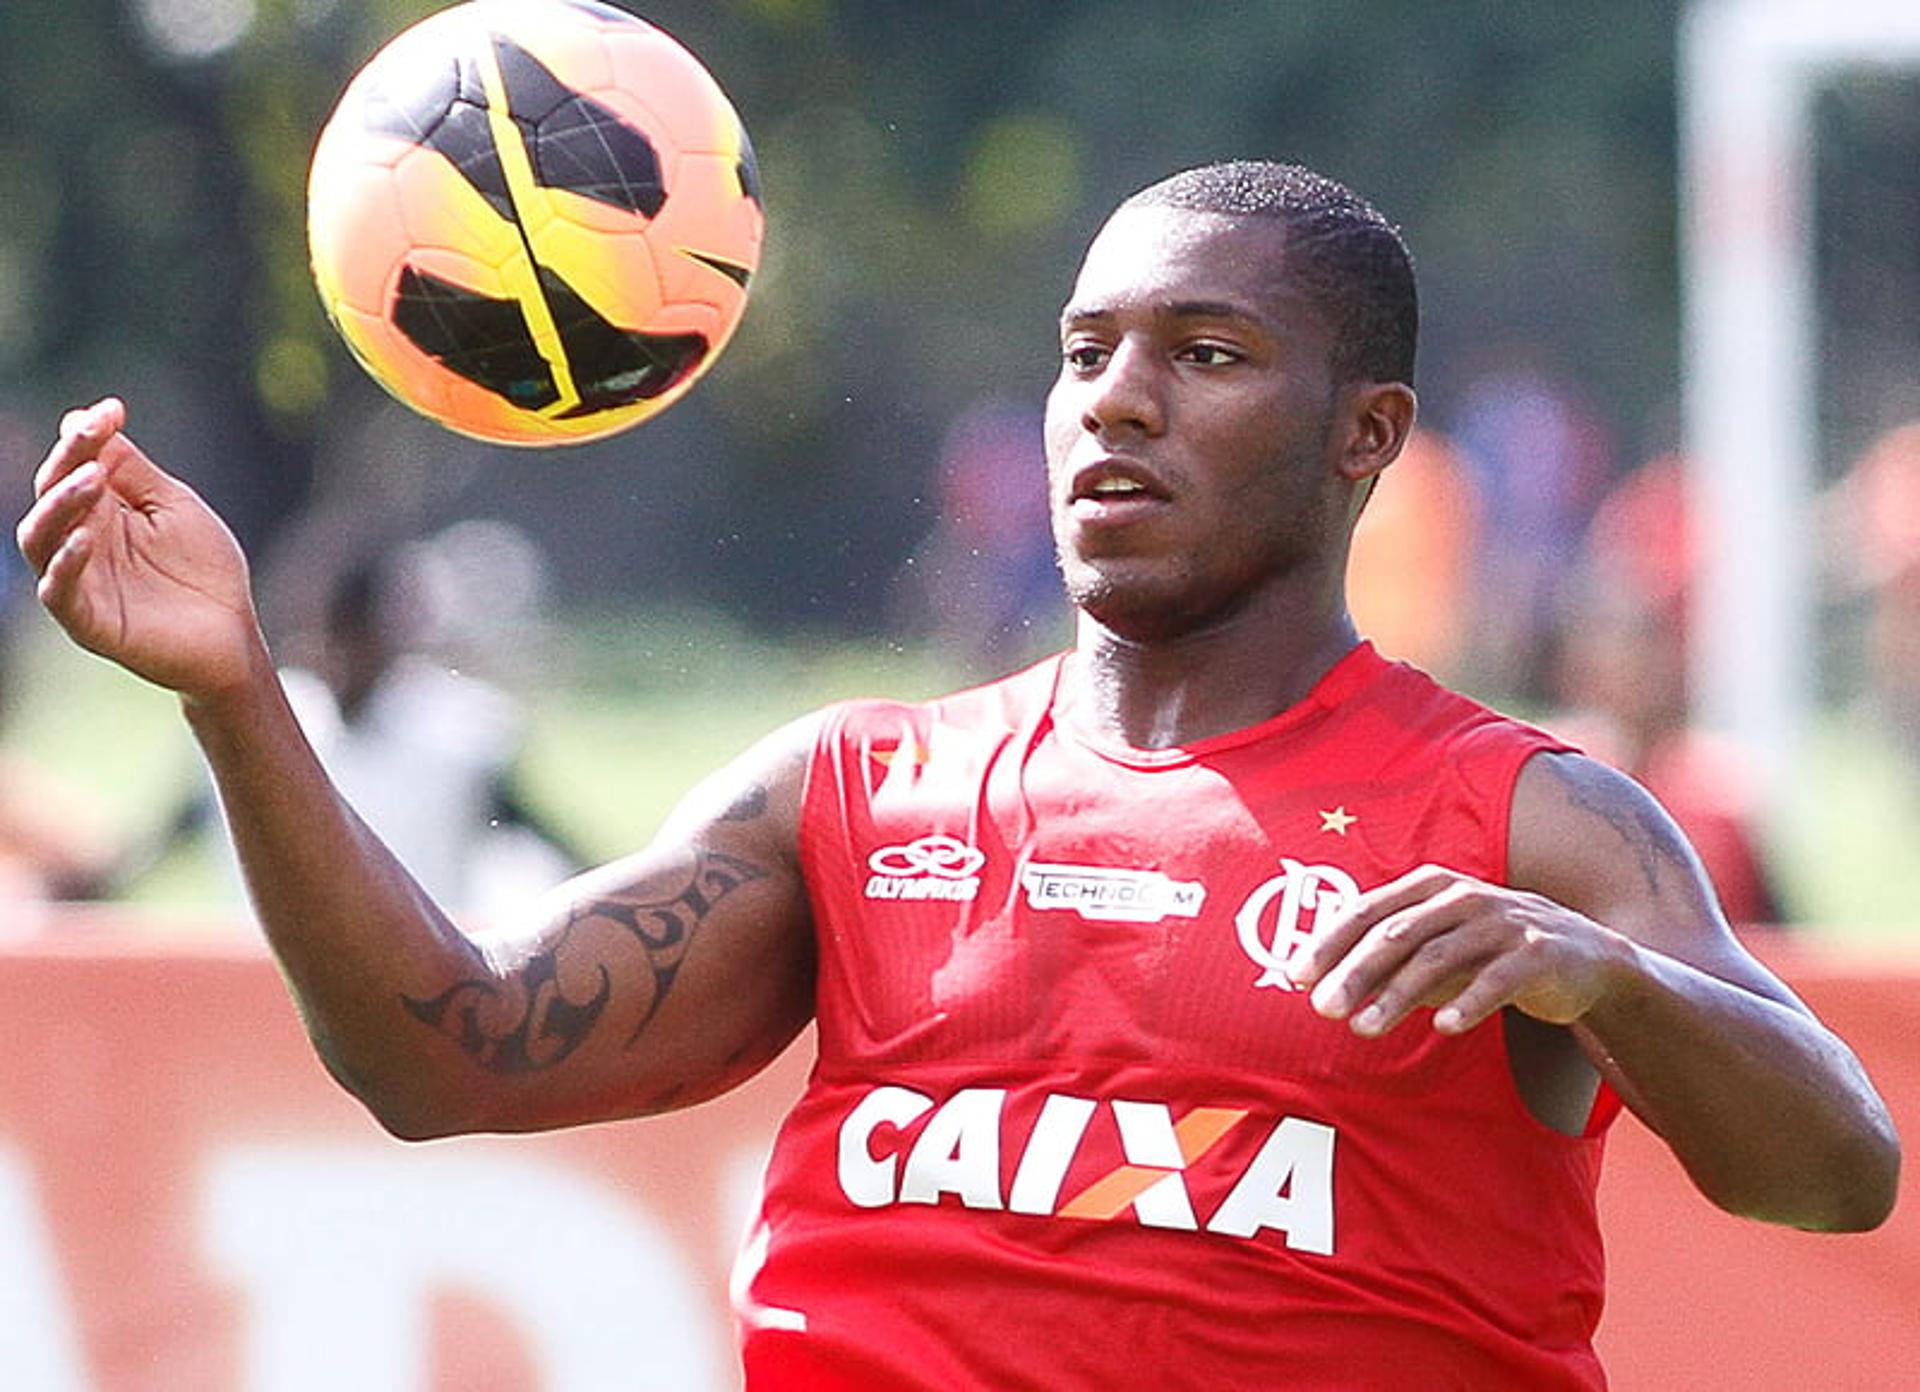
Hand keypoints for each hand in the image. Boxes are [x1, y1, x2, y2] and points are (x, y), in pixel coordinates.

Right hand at [15, 398, 262, 698]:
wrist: (232, 634)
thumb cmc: (203, 569)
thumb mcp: (173, 506)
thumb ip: (131, 470)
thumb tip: (85, 417)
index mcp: (97, 512)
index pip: (73, 467)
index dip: (85, 436)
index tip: (113, 410)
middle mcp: (77, 541)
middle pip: (50, 495)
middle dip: (69, 460)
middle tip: (94, 436)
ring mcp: (78, 581)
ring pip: (40, 538)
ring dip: (61, 505)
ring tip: (91, 479)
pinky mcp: (87, 621)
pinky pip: (58, 591)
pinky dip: (66, 563)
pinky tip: (85, 539)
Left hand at [1284, 863, 1631, 1037]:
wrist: (1583, 955)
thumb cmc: (1489, 949)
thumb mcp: (1435, 947)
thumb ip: (1385, 960)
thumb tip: (1318, 984)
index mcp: (1431, 887)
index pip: (1367, 910)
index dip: (1330, 943)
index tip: (1295, 977)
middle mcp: (1463, 898)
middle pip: (1396, 934)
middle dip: (1355, 972)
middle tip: (1321, 1008)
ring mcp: (1503, 923)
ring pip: (1439, 958)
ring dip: (1397, 995)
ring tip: (1364, 1028)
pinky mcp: (1538, 954)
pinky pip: (1497, 980)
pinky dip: (1468, 1001)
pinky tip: (1443, 1027)